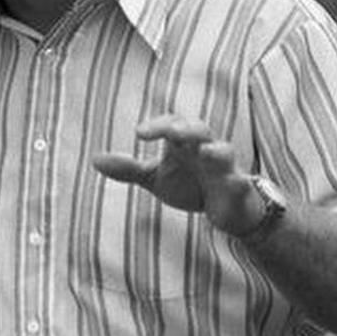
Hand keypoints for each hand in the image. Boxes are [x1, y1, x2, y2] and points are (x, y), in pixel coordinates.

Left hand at [91, 113, 260, 235]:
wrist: (225, 210)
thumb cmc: (190, 184)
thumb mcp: (155, 178)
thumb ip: (128, 169)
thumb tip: (94, 159)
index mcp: (183, 143)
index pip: (172, 124)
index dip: (158, 125)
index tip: (139, 133)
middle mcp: (205, 150)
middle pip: (200, 130)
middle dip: (187, 129)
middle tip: (172, 131)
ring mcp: (224, 169)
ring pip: (225, 152)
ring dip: (216, 151)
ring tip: (205, 152)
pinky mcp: (239, 190)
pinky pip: (242, 184)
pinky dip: (240, 183)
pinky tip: (236, 184)